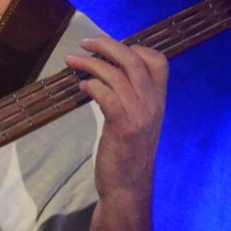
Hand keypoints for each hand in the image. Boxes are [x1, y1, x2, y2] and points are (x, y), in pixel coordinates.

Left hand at [65, 37, 168, 199]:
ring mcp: (139, 115)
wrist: (128, 187)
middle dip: (107, 45)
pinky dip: (91, 85)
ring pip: (116, 74)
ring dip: (90, 63)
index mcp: (158, 101)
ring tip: (72, 60)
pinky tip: (81, 86)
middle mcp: (153, 104)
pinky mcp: (122, 126)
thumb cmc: (128, 153)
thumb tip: (110, 73)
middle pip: (133, 60)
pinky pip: (106, 94)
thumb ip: (132, 98)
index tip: (113, 48)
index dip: (136, 48)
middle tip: (85, 42)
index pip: (158, 61)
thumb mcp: (139, 121)